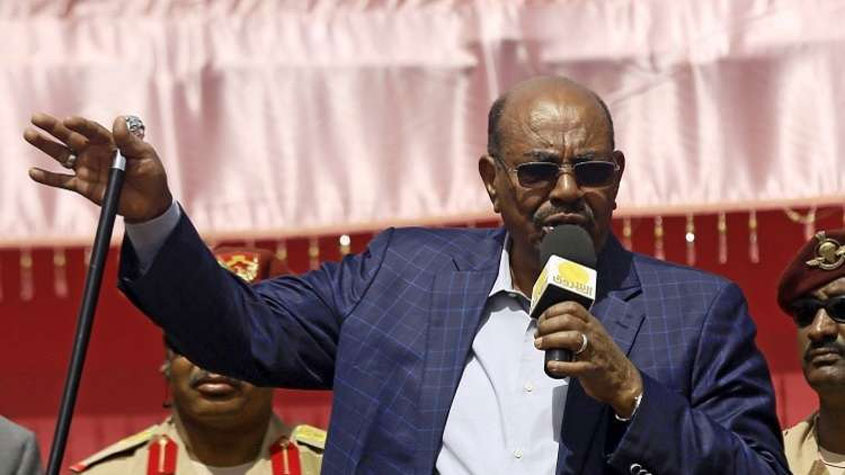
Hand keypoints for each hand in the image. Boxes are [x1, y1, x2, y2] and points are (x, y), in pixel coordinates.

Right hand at [24, 113, 172, 222]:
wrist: (151, 203)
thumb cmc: (151, 175)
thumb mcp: (145, 156)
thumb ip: (129, 141)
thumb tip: (118, 120)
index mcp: (110, 142)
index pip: (92, 130)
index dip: (80, 125)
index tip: (69, 120)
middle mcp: (94, 152)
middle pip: (71, 137)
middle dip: (53, 128)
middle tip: (36, 118)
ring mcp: (87, 168)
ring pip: (62, 155)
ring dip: (46, 146)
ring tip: (29, 134)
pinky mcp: (84, 186)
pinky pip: (63, 181)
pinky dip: (49, 178)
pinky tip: (33, 172)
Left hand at [535, 301, 642, 417]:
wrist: (623, 380)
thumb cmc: (602, 357)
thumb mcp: (593, 336)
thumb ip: (577, 328)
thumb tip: (548, 326)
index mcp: (592, 324)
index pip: (572, 307)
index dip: (552, 310)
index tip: (542, 319)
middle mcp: (594, 334)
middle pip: (568, 320)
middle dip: (548, 325)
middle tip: (538, 334)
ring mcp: (595, 351)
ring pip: (572, 338)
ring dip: (551, 340)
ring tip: (539, 345)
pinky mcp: (593, 369)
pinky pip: (576, 366)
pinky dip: (561, 366)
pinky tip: (551, 365)